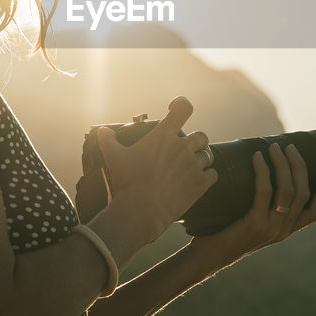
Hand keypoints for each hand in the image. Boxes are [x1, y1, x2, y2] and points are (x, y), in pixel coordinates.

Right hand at [96, 96, 217, 242]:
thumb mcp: (113, 157)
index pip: (183, 108)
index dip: (181, 105)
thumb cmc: (127, 182)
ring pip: (208, 155)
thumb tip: (102, 130)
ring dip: (201, 159)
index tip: (175, 110)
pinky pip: (213, 174)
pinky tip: (198, 180)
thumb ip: (108, 140)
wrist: (140, 210)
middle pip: (201, 136)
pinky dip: (208, 176)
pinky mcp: (200, 184)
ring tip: (191, 166)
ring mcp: (193, 165)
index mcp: (164, 136)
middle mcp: (182, 147)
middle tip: (186, 150)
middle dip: (195, 141)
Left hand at [189, 141, 315, 268]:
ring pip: (287, 190)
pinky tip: (256, 158)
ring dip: (282, 164)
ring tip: (274, 148)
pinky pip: (264, 192)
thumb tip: (266, 175)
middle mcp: (282, 231)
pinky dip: (262, 171)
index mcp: (285, 232)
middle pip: (302, 193)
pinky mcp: (255, 224)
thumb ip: (264, 209)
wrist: (206, 258)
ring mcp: (270, 229)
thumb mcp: (252, 224)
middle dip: (298, 166)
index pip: (315, 213)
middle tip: (289, 147)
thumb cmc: (224, 235)